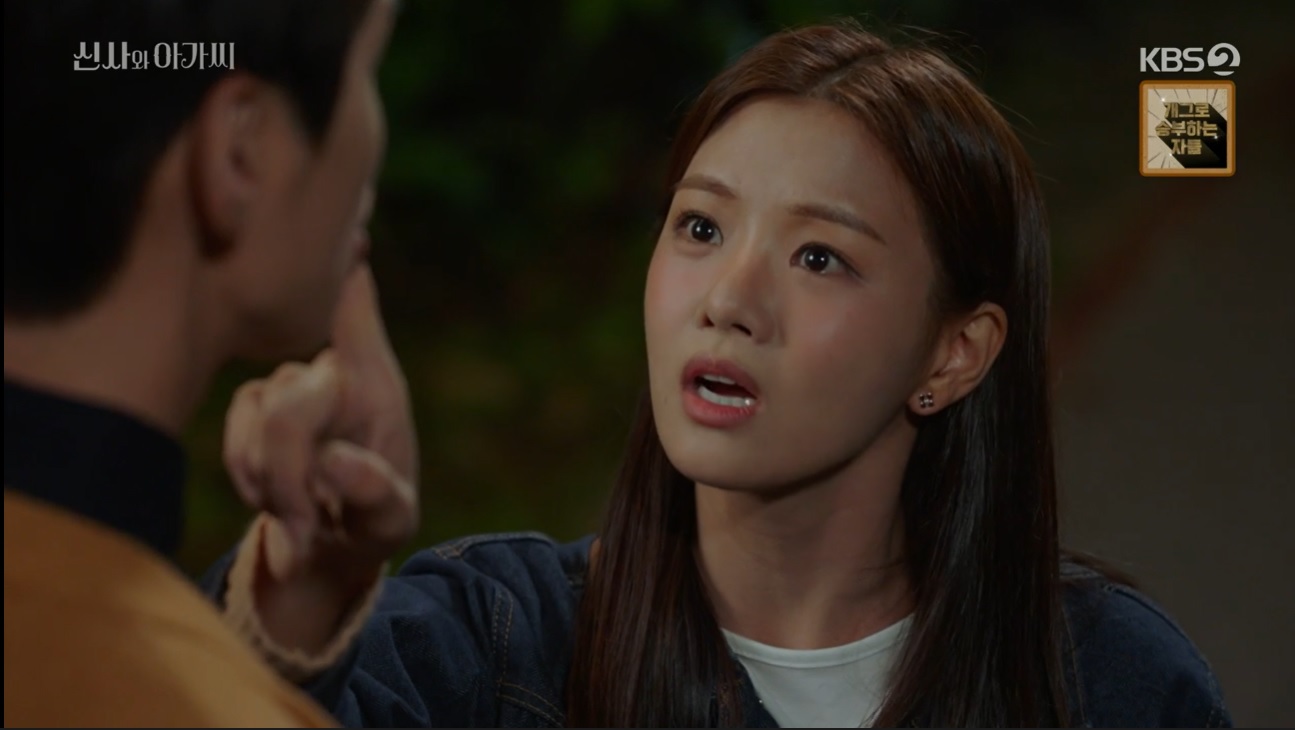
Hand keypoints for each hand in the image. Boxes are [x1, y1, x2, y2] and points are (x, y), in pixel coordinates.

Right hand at [224, 263, 419, 590]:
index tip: (339, 222)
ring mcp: (285, 387)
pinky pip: (235, 443)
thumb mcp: (392, 520)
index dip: (340, 266)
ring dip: (273, 484)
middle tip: (304, 521)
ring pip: (255, 428)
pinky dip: (253, 481)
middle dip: (288, 472)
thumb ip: (376, 494)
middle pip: (287, 402)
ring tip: (304, 514)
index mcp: (373, 380)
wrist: (331, 547)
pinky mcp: (251, 409)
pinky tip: (278, 501)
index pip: (354, 307)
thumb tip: (337, 464)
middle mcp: (328, 370)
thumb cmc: (374, 520)